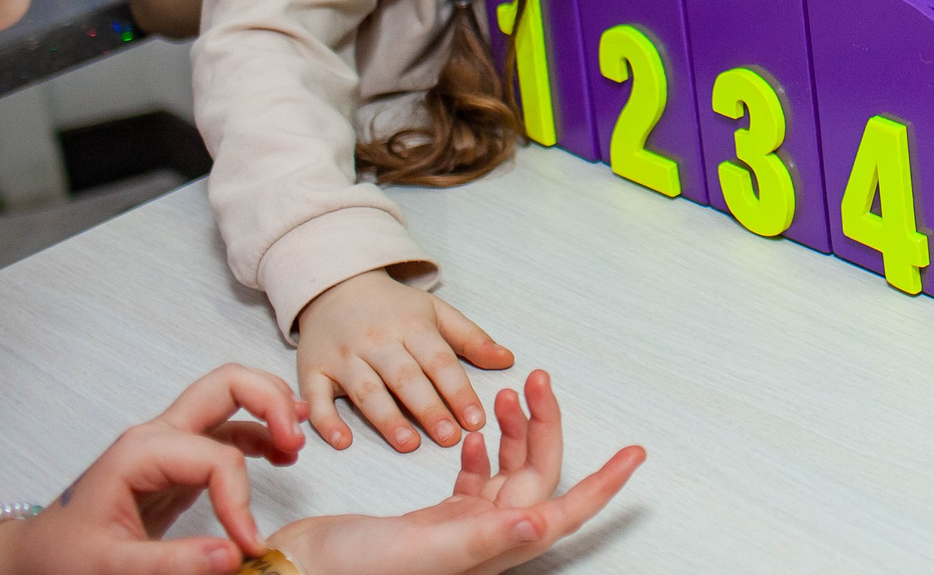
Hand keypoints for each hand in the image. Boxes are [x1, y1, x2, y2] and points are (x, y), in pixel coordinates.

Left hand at [0, 365, 305, 573]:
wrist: (31, 557)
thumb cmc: (61, 558)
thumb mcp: (110, 567)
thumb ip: (172, 563)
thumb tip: (234, 555)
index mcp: (142, 451)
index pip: (217, 458)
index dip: (241, 501)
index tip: (247, 546)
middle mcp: (158, 435)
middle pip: (227, 384)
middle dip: (270, 400)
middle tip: (299, 437)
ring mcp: (169, 444)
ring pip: (231, 397)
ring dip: (270, 408)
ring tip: (300, 441)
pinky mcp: (177, 462)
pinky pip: (227, 430)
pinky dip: (259, 432)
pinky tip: (281, 454)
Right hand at [265, 372, 643, 574]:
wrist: (297, 572)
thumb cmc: (351, 569)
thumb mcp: (422, 549)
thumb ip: (483, 535)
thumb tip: (543, 521)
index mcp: (492, 549)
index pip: (563, 512)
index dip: (603, 485)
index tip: (635, 454)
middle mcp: (485, 542)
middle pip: (536, 478)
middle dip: (545, 427)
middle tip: (539, 378)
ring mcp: (460, 531)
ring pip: (509, 474)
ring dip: (517, 433)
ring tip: (513, 394)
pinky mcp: (435, 522)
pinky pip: (475, 482)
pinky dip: (483, 452)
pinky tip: (477, 433)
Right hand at [294, 269, 513, 452]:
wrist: (335, 286)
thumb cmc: (393, 308)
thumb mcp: (435, 312)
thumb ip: (471, 338)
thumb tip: (508, 360)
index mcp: (411, 325)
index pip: (439, 361)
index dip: (458, 391)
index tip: (476, 420)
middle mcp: (376, 341)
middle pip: (405, 377)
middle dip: (428, 408)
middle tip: (449, 439)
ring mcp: (342, 356)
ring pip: (366, 390)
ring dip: (387, 418)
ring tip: (409, 445)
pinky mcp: (311, 369)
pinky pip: (316, 397)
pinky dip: (325, 421)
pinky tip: (342, 443)